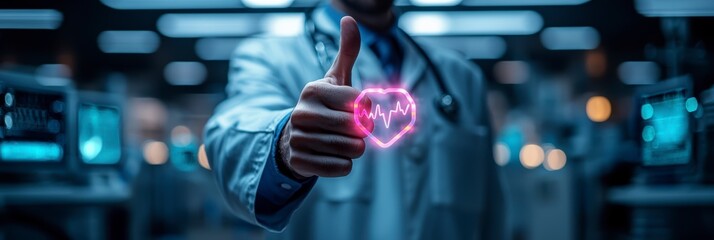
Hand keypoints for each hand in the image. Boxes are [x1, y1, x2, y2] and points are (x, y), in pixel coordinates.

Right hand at [277, 16, 373, 178]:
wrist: (294, 136)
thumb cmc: (325, 104)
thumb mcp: (335, 78)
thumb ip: (347, 51)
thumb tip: (349, 19)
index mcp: (313, 90)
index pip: (360, 102)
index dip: (366, 108)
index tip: (357, 108)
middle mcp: (302, 113)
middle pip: (357, 128)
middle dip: (362, 131)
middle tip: (352, 129)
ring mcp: (299, 138)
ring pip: (352, 150)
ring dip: (355, 149)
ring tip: (342, 141)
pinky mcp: (300, 162)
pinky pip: (342, 168)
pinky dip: (344, 164)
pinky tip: (333, 155)